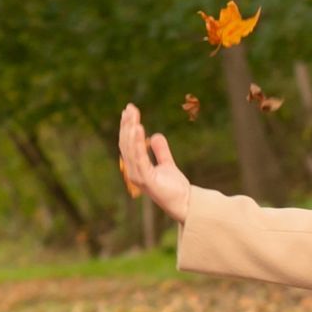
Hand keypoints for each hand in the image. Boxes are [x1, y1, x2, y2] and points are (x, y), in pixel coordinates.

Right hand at [118, 104, 191, 222]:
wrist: (185, 203)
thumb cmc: (174, 187)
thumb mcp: (167, 164)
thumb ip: (160, 151)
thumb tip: (155, 135)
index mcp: (136, 167)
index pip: (128, 144)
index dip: (127, 127)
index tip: (128, 111)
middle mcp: (133, 171)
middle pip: (126, 144)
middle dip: (127, 125)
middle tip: (129, 108)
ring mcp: (138, 176)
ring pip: (130, 149)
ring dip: (130, 131)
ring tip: (132, 116)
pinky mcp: (146, 179)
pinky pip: (139, 158)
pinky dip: (137, 142)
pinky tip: (138, 128)